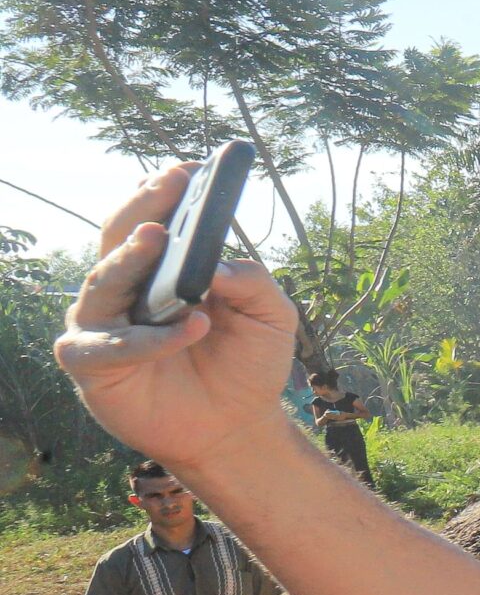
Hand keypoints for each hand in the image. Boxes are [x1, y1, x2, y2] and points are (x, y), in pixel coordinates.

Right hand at [54, 166, 300, 472]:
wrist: (237, 427)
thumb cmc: (248, 365)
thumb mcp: (271, 317)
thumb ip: (253, 282)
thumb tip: (215, 262)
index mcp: (161, 270)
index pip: (153, 220)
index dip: (166, 193)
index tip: (190, 168)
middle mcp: (125, 290)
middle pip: (119, 239)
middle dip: (142, 207)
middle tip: (167, 185)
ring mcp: (103, 325)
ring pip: (103, 282)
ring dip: (131, 259)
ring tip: (159, 238)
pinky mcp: (92, 365)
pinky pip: (112, 344)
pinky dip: (151, 336)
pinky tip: (193, 326)